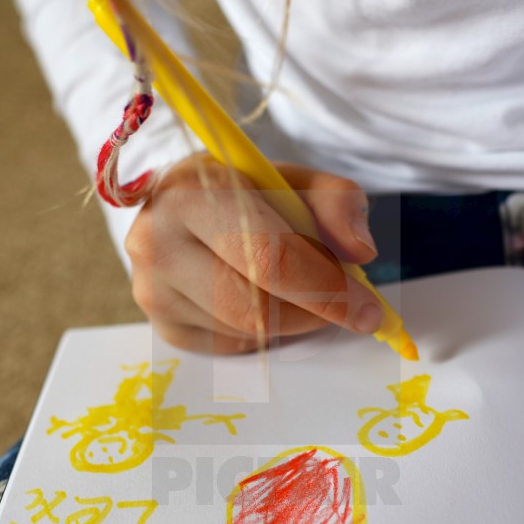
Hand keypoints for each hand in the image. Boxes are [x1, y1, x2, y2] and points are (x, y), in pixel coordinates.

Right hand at [124, 155, 381, 353]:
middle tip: (349, 304)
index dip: (326, 289)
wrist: (179, 203)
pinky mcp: (164, 326)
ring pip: (248, 331)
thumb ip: (336, 202)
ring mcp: (154, 292)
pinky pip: (234, 345)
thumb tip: (360, 252)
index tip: (368, 309)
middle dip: (313, 311)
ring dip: (291, 317)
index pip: (268, 258)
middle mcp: (158, 244)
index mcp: (190, 194)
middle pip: (256, 307)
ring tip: (294, 283)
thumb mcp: (291, 178)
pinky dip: (263, 328)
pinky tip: (258, 292)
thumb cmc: (241, 189)